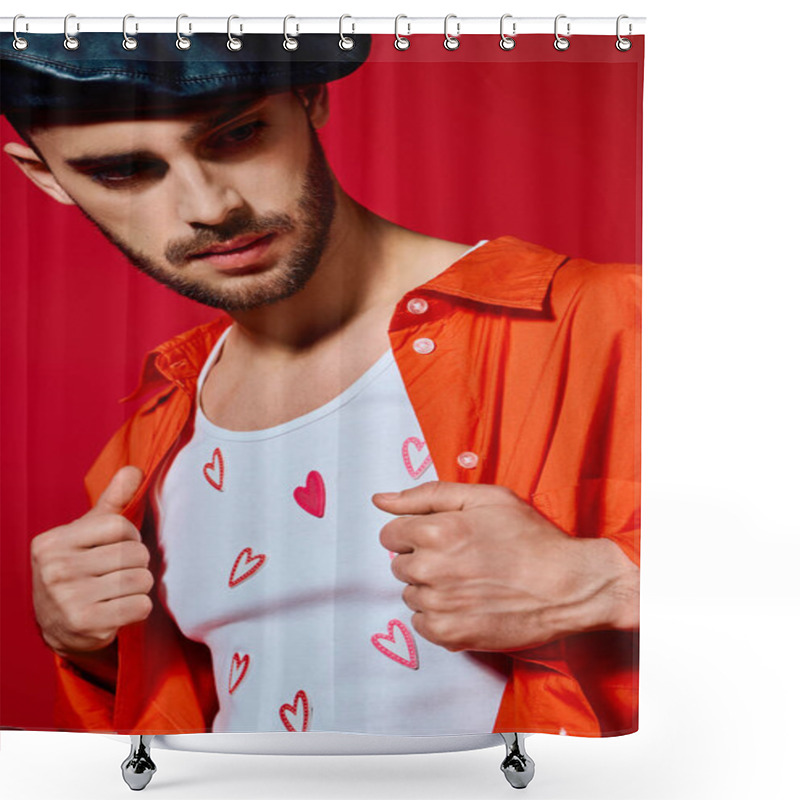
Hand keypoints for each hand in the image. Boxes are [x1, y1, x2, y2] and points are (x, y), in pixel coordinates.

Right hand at [30, 466, 153, 656]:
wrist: (58, 625)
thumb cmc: (78, 568)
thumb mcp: (86, 532)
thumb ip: (111, 501)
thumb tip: (135, 469)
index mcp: (53, 542)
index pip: (120, 526)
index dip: (131, 536)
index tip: (120, 546)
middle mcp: (56, 570)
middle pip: (135, 554)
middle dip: (137, 563)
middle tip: (120, 572)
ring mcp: (69, 600)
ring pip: (141, 580)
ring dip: (140, 586)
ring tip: (119, 590)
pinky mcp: (86, 624)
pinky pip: (141, 606)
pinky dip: (139, 607)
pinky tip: (119, 608)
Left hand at [372, 481, 638, 652]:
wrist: (567, 585)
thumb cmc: (530, 537)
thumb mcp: (486, 498)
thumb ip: (428, 495)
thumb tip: (380, 500)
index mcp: (437, 532)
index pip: (390, 534)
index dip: (413, 533)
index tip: (438, 537)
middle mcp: (432, 569)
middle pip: (398, 565)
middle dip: (421, 559)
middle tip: (459, 558)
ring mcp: (440, 606)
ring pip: (411, 594)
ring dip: (430, 588)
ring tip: (467, 582)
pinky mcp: (451, 635)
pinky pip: (422, 624)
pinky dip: (438, 616)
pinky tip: (466, 604)